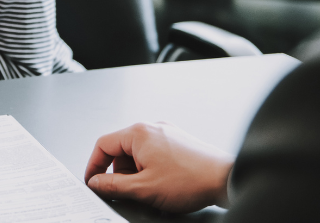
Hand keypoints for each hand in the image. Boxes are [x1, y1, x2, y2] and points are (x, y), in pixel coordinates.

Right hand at [84, 122, 232, 212]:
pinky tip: (163, 184)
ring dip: (138, 173)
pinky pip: (154, 153)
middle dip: (121, 173)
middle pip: (121, 149)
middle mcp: (152, 127)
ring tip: (152, 190)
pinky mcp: (178, 142)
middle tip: (129, 191)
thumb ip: (113, 186)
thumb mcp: (143, 188)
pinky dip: (151, 169)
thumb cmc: (190, 180)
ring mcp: (167, 133)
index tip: (93, 182)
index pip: (103, 145)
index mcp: (139, 133)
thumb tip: (96, 183)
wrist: (225, 179)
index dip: (94, 166)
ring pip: (138, 153)